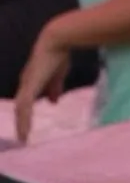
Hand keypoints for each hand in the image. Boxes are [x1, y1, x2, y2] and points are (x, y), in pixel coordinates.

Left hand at [14, 23, 69, 143]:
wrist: (55, 43)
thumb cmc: (57, 56)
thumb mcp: (57, 77)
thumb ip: (54, 89)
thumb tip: (53, 102)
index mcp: (31, 82)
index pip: (25, 102)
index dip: (25, 115)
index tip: (27, 128)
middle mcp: (25, 84)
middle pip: (20, 108)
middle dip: (21, 123)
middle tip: (22, 138)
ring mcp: (27, 85)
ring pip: (21, 109)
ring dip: (21, 124)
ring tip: (23, 138)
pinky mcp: (30, 86)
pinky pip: (25, 106)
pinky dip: (25, 119)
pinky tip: (26, 128)